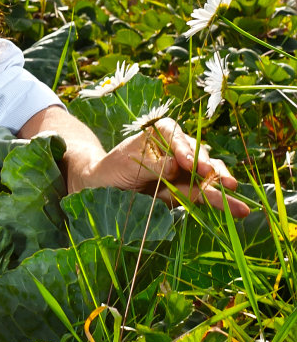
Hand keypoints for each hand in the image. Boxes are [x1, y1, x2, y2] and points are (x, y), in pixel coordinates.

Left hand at [66, 117, 247, 217]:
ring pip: (208, 175)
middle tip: (225, 183)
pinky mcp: (186, 189)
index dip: (186, 149)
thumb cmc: (113, 168)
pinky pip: (204, 193)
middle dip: (212, 170)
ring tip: (238, 202)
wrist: (103, 186)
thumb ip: (153, 165)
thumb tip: (177, 167)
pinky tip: (235, 209)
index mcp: (162, 133)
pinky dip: (219, 201)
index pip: (176, 136)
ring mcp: (186, 170)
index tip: (189, 164)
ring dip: (223, 187)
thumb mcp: (128, 165)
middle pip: (199, 156)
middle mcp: (179, 148)